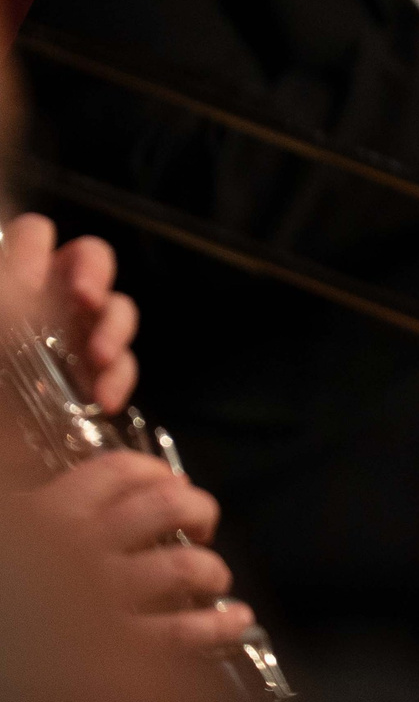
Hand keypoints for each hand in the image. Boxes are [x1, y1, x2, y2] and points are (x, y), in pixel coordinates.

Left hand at [0, 212, 134, 413]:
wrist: (3, 465)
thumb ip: (7, 311)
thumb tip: (13, 287)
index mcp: (13, 291)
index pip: (33, 237)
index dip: (37, 247)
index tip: (31, 278)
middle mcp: (48, 305)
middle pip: (88, 257)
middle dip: (94, 271)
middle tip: (86, 298)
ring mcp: (75, 340)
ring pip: (115, 307)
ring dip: (114, 327)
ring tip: (99, 358)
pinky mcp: (94, 378)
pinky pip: (124, 363)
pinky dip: (121, 376)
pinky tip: (104, 399)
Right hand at [24, 450, 258, 651]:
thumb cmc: (9, 579)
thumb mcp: (14, 533)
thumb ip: (35, 517)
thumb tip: (81, 491)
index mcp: (43, 516)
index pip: (116, 472)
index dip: (154, 472)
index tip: (169, 483)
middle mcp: (76, 549)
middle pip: (165, 507)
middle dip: (197, 510)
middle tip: (202, 526)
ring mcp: (97, 599)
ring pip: (183, 566)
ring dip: (210, 569)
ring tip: (213, 578)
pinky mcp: (112, 651)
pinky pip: (182, 632)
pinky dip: (217, 625)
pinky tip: (234, 621)